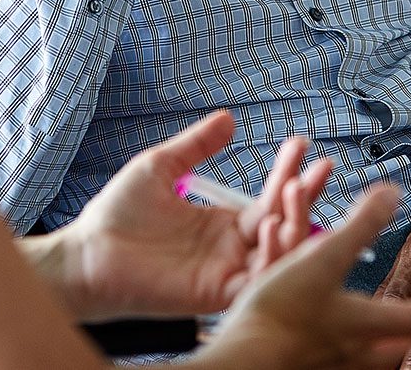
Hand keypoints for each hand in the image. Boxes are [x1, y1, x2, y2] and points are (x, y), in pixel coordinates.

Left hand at [50, 110, 332, 320]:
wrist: (88, 253)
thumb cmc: (117, 215)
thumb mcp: (161, 167)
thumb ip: (196, 146)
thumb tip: (228, 118)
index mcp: (223, 223)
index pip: (269, 198)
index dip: (288, 172)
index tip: (301, 143)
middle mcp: (231, 249)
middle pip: (285, 224)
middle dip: (306, 196)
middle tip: (322, 167)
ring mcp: (226, 272)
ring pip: (280, 254)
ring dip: (296, 223)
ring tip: (296, 189)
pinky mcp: (215, 293)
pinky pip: (257, 280)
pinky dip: (273, 256)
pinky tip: (274, 225)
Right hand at [196, 185, 410, 369]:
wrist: (243, 360)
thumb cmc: (284, 311)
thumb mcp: (325, 257)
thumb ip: (360, 226)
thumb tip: (392, 194)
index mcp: (362, 323)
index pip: (407, 317)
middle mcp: (348, 352)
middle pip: (387, 352)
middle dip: (401, 341)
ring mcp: (323, 367)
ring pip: (356, 364)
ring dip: (367, 352)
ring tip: (367, 345)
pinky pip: (321, 364)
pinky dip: (326, 355)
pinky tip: (318, 352)